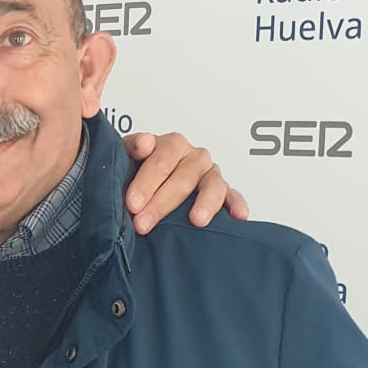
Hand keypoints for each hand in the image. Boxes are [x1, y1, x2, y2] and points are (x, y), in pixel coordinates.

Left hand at [123, 132, 249, 233]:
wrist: (152, 184)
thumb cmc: (140, 170)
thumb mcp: (128, 156)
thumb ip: (131, 147)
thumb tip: (142, 144)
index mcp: (171, 144)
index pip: (160, 159)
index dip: (146, 182)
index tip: (132, 203)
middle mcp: (193, 157)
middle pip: (182, 178)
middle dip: (161, 203)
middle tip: (143, 223)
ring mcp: (210, 174)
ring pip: (211, 186)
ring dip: (204, 203)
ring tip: (196, 220)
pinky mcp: (224, 191)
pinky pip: (234, 195)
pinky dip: (237, 204)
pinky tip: (239, 215)